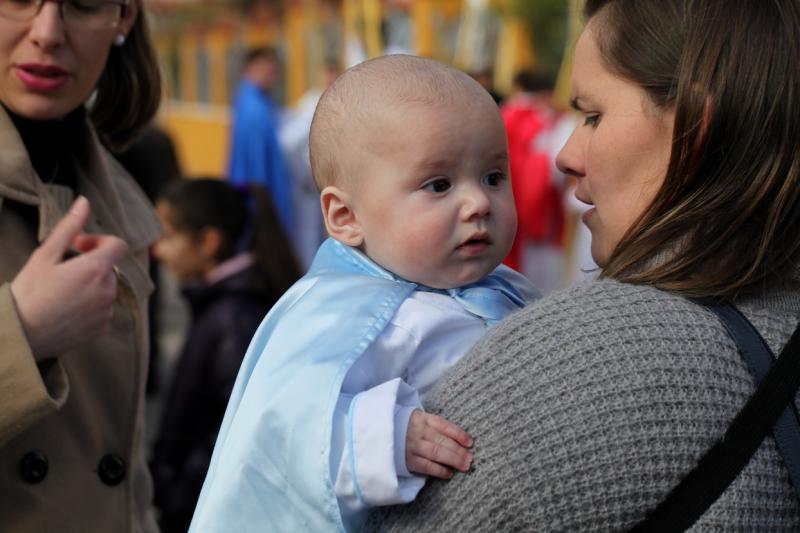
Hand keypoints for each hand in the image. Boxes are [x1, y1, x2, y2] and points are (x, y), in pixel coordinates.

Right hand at [10, 196, 128, 359]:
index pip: (118, 245)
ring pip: (106, 290)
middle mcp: (108, 291)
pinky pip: (102, 311)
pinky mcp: (101, 329)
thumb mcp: (45, 255)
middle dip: (91, 264)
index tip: (79, 246)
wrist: (20, 333)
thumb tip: (84, 202)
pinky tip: (65, 309)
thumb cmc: (29, 292)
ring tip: (61, 292)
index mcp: (96, 269)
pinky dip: (89, 306)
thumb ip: (69, 227)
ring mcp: (106, 312)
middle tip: (62, 270)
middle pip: (109, 268)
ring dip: (90, 286)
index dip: (100, 241)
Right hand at [405, 410, 473, 478]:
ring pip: (435, 453)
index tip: (470, 442)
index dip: (458, 434)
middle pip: (442, 441)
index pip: (444, 425)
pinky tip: (449, 474)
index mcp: (422, 418)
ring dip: (452, 460)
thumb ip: (438, 427)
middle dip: (458, 450)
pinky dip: (439, 470)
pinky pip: (426, 466)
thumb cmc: (411, 429)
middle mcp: (417, 431)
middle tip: (470, 458)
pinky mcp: (408, 460)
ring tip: (465, 466)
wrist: (386, 435)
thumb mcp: (422, 420)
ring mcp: (412, 446)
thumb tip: (463, 441)